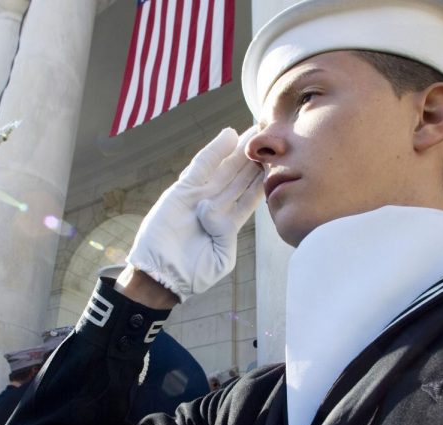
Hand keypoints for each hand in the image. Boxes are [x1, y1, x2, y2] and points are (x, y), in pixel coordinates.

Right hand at [127, 126, 263, 302]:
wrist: (162, 276)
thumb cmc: (192, 274)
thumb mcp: (220, 259)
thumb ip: (227, 234)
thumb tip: (214, 208)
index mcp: (229, 223)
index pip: (251, 196)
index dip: (264, 179)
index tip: (280, 163)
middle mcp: (216, 206)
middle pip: (240, 177)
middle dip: (256, 158)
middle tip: (273, 136)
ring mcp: (199, 196)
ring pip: (225, 168)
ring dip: (240, 150)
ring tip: (256, 130)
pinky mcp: (182, 190)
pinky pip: (201, 166)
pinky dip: (215, 150)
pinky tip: (229, 135)